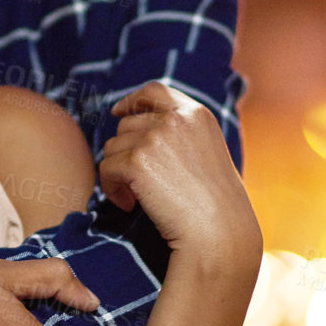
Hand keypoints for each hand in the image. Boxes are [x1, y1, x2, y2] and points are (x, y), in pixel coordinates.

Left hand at [98, 82, 261, 262]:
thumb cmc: (216, 205)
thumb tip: (136, 126)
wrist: (218, 233)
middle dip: (125, 152)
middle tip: (137, 183)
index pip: (154, 91)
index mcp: (196, 113)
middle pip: (127, 125)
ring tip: (135, 198)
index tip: (118, 112)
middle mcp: (175, 118)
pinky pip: (106, 169)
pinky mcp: (137, 161)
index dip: (132, 100)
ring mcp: (155, 137)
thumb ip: (180, 135)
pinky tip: (128, 206)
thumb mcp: (206, 153)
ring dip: (118, 173)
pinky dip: (111, 189)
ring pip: (113, 147)